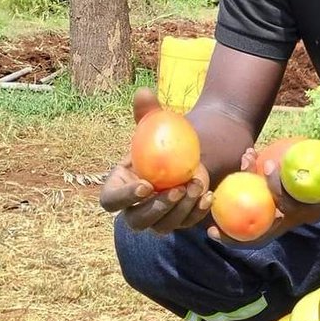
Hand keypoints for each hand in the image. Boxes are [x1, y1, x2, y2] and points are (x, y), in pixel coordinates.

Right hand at [99, 88, 212, 234]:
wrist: (192, 150)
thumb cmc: (165, 137)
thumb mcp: (157, 123)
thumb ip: (148, 112)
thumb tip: (144, 93)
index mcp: (119, 187)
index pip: (110, 201)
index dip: (124, 197)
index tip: (146, 184)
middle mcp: (135, 208)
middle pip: (137, 221)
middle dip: (156, 208)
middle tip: (176, 190)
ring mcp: (158, 218)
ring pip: (163, 227)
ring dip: (180, 211)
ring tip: (196, 186)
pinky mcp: (179, 220)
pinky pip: (186, 224)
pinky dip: (197, 213)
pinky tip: (209, 196)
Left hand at [206, 145, 319, 246]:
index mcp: (307, 212)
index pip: (287, 206)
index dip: (275, 187)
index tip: (266, 164)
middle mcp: (291, 219)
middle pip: (262, 232)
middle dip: (237, 235)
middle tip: (213, 229)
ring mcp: (280, 216)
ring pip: (252, 224)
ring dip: (230, 221)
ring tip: (210, 214)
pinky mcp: (272, 209)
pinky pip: (251, 211)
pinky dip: (237, 200)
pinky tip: (226, 185)